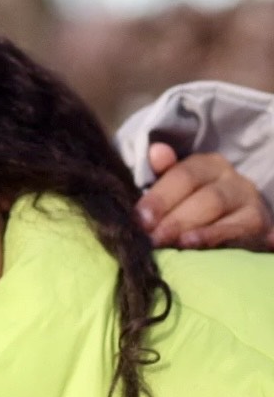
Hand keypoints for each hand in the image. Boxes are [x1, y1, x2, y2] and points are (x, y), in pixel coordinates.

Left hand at [136, 143, 273, 250]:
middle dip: (174, 218)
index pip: (182, 176)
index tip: (140, 219)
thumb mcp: (173, 190)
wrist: (232, 222)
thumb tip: (156, 151)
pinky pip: (238, 228)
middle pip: (202, 195)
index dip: (159, 198)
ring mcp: (246, 198)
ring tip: (170, 242)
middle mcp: (229, 177)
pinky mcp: (256, 221)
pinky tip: (195, 245)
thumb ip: (160, 173)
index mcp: (206, 165)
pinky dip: (216, 236)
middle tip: (152, 238)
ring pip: (218, 208)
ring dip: (191, 226)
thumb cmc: (191, 206)